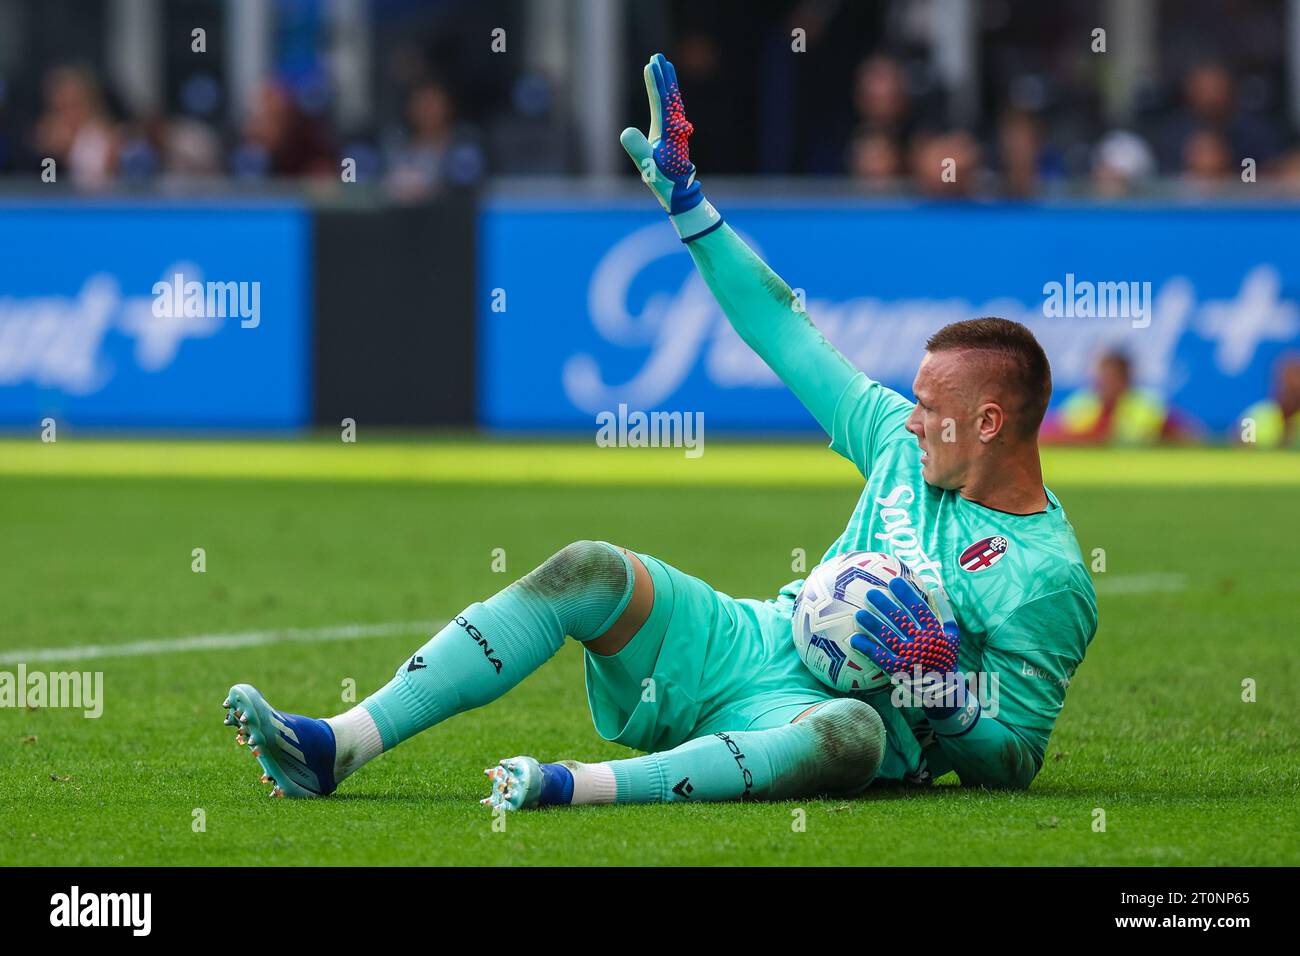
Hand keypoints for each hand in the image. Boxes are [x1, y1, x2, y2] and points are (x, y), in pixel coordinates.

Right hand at [619, 53, 704, 215]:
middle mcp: (674, 128)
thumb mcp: (646, 166)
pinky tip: (668, 93)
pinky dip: (670, 97)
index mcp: (667, 132)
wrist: (678, 192)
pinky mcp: (674, 135)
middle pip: (670, 96)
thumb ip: (637, 149)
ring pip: (673, 101)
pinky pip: (673, 110)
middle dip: (663, 76)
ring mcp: (675, 131)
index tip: (651, 66)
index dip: (655, 84)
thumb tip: (626, 132)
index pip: (661, 102)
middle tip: (658, 57)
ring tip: (665, 66)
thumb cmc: (662, 181)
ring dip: (668, 83)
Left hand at [851, 576, 969, 721]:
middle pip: (899, 619)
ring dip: (871, 624)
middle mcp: (922, 643)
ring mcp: (909, 657)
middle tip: (870, 593)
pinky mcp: (898, 670)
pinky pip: (879, 656)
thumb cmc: (945, 657)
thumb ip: (945, 612)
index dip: (906, 594)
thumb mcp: (952, 635)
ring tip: (859, 614)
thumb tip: (936, 587)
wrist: (943, 690)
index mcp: (934, 632)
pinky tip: (855, 639)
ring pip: (887, 636)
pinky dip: (866, 647)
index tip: (893, 582)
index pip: (919, 609)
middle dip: (883, 605)